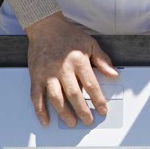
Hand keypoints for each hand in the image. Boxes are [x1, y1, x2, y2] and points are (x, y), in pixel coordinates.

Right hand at [24, 12, 118, 127]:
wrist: (45, 26)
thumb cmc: (68, 35)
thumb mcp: (90, 43)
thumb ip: (102, 60)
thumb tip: (114, 74)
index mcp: (78, 60)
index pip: (91, 85)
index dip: (98, 100)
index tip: (102, 111)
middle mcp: (62, 68)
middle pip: (74, 95)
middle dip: (82, 110)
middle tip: (88, 121)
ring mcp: (47, 73)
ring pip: (56, 98)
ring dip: (64, 113)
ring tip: (71, 122)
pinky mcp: (35, 76)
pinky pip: (36, 96)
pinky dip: (40, 111)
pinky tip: (46, 121)